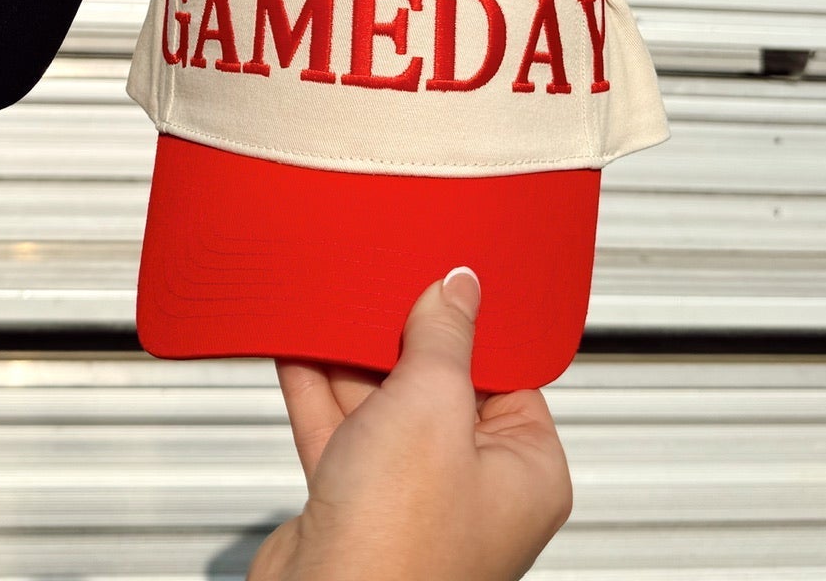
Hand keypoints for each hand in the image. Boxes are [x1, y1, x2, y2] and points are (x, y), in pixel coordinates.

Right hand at [249, 269, 571, 580]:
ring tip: (334, 306)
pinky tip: (300, 347)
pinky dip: (317, 388)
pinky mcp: (354, 505)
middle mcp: (472, 488)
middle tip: (381, 286)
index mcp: (525, 471)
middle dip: (402, 338)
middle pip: (439, 385)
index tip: (442, 281)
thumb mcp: (432, 404)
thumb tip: (457, 288)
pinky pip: (339, 430)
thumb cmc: (399, 544)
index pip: (506, 374)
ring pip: (383, 406)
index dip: (470, 325)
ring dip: (352, 358)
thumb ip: (443, 337)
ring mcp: (410, 498)